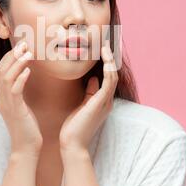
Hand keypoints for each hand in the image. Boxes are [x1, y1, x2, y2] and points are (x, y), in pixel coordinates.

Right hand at [0, 40, 42, 156]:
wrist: (27, 148)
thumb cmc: (28, 127)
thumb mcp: (22, 106)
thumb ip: (21, 91)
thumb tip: (25, 75)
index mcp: (2, 98)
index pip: (0, 72)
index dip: (8, 57)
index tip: (20, 46)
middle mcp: (1, 99)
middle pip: (0, 71)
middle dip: (11, 55)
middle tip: (24, 44)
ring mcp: (6, 105)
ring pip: (6, 78)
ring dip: (17, 63)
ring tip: (28, 53)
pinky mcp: (15, 111)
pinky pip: (15, 91)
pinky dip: (21, 78)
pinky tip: (29, 71)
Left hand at [59, 39, 118, 153]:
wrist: (72, 144)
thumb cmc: (73, 127)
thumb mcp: (82, 105)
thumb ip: (89, 92)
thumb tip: (93, 78)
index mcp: (103, 101)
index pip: (108, 77)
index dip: (107, 62)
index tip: (102, 49)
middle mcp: (107, 100)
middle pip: (113, 73)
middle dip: (111, 58)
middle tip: (107, 42)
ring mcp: (106, 101)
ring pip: (113, 75)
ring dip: (110, 60)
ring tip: (105, 46)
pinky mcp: (101, 102)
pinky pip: (109, 81)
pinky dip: (108, 68)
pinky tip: (105, 58)